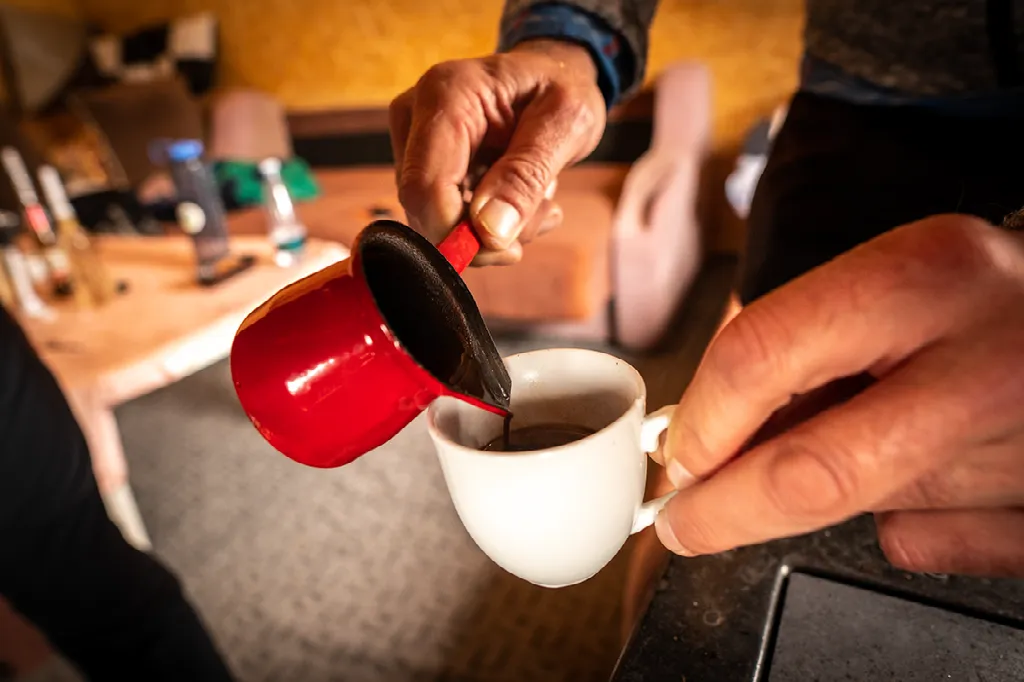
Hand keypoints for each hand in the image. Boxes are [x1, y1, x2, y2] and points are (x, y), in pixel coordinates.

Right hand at [389, 40, 605, 264]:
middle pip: (424, 209)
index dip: (458, 233)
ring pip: (435, 221)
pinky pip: (443, 217)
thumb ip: (525, 177)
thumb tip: (488, 231)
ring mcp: (411, 141)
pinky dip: (487, 224)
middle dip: (484, 233)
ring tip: (539, 198)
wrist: (551, 74)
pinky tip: (523, 200)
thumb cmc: (560, 87)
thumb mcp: (565, 125)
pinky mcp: (420, 164)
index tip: (508, 248)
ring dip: (493, 230)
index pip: (425, 187)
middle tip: (540, 215)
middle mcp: (415, 115)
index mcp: (447, 95)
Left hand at [653, 215, 1023, 576]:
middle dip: (721, 512)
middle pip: (812, 473)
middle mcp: (981, 365)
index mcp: (924, 279)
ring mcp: (1021, 450)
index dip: (700, 421)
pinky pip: (930, 542)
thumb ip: (795, 351)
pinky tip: (925, 468)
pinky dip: (904, 516)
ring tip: (856, 438)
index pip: (764, 356)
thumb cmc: (972, 299)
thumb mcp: (886, 283)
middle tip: (680, 522)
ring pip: (867, 509)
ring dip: (824, 494)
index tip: (676, 455)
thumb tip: (700, 440)